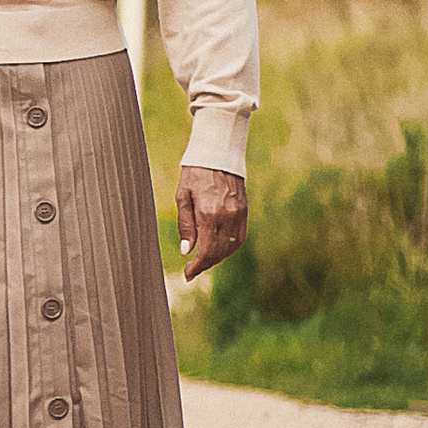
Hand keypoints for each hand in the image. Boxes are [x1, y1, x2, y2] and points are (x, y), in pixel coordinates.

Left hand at [176, 166, 246, 281]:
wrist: (217, 153)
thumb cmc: (195, 173)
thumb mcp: (182, 197)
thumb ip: (185, 225)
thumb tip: (187, 251)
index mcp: (209, 214)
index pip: (207, 251)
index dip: (197, 267)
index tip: (188, 274)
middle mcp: (227, 216)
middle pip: (219, 253)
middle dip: (205, 265)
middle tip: (192, 270)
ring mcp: (238, 214)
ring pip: (231, 248)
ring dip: (217, 258)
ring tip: (203, 260)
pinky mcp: (244, 210)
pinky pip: (240, 237)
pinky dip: (229, 248)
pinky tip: (218, 249)